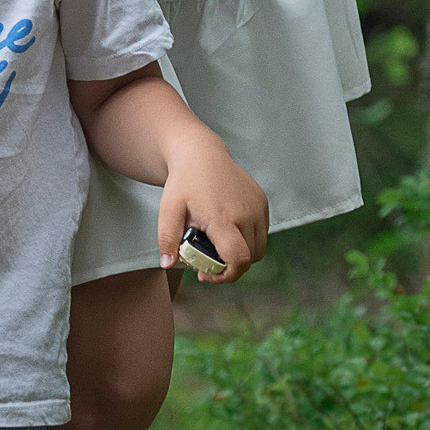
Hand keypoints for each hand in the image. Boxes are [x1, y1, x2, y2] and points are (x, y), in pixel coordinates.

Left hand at [157, 142, 268, 284]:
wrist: (201, 153)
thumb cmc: (183, 182)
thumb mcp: (168, 209)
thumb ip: (167, 239)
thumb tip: (167, 265)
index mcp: (223, 218)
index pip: (238, 259)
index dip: (226, 276)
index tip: (207, 275)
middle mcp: (246, 213)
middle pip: (249, 258)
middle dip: (231, 268)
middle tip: (208, 263)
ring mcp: (258, 207)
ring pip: (259, 248)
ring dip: (242, 255)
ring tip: (219, 249)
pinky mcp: (262, 201)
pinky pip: (261, 232)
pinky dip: (249, 240)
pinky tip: (228, 232)